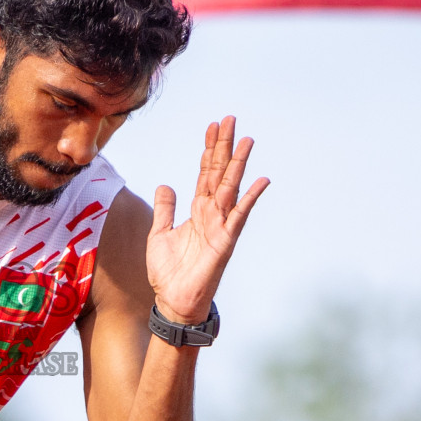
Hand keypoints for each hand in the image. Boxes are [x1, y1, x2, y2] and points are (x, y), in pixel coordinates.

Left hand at [147, 117, 268, 323]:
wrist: (173, 301)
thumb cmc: (168, 272)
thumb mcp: (159, 233)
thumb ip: (165, 209)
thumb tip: (165, 186)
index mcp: (197, 210)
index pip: (205, 172)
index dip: (209, 149)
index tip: (213, 126)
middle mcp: (211, 214)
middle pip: (219, 172)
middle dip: (224, 146)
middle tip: (230, 119)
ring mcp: (220, 225)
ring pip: (230, 188)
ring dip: (238, 164)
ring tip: (247, 139)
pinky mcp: (225, 241)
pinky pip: (239, 216)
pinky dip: (250, 198)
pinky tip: (261, 180)